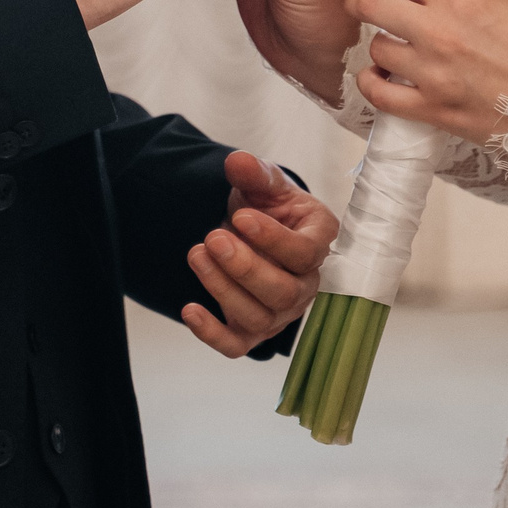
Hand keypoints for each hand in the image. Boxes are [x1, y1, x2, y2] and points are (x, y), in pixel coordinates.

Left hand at [179, 150, 338, 357]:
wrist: (251, 227)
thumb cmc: (266, 206)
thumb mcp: (263, 183)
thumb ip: (255, 172)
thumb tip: (238, 162)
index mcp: (318, 241)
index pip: (306, 253)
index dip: (274, 240)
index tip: (241, 216)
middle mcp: (306, 283)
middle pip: (284, 292)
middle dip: (245, 268)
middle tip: (212, 237)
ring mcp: (281, 312)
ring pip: (259, 317)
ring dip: (223, 289)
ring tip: (196, 254)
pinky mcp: (253, 330)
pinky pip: (236, 345)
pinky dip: (212, 334)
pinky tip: (189, 309)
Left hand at [315, 0, 507, 146]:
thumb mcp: (503, 7)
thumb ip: (457, 0)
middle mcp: (437, 31)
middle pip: (368, 5)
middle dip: (362, 3)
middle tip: (372, 9)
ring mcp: (432, 72)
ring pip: (375, 50)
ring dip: (382, 49)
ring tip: (404, 54)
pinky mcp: (432, 109)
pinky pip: (380, 94)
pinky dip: (375, 85)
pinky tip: (385, 81)